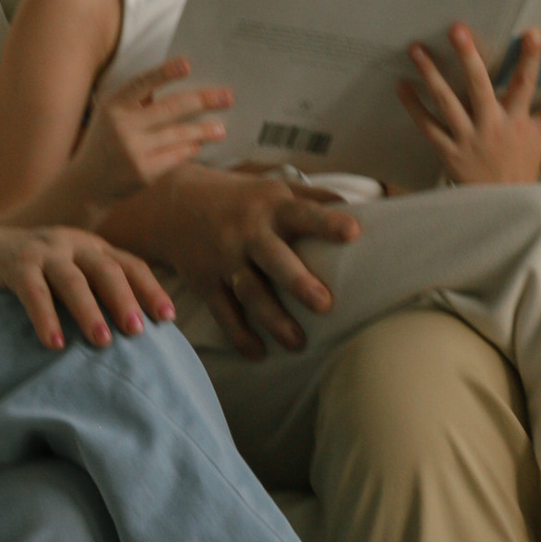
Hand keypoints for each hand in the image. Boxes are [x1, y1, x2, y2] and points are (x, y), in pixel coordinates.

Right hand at [0, 222, 176, 354]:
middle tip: (137, 331)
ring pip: (72, 280)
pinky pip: (32, 292)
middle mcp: (71, 243)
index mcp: (90, 246)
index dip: (150, 289)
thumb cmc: (32, 270)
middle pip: (105, 269)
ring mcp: (42, 252)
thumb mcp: (68, 270)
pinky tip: (54, 343)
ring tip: (102, 342)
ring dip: (89, 311)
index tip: (168, 318)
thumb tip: (134, 329)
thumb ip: (95, 286)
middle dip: (124, 300)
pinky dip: (45, 317)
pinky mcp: (14, 264)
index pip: (129, 264)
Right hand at [74, 58, 232, 205]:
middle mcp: (122, 126)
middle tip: (227, 96)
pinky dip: (190, 148)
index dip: (165, 73)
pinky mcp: (144, 172)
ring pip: (179, 134)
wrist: (86, 185)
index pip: (142, 83)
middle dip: (203, 100)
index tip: (188, 64)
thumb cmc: (105, 143)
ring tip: (221, 128)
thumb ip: (136, 100)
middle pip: (170, 108)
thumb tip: (176, 83)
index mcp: (113, 106)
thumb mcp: (110, 116)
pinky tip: (200, 144)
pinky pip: (176, 155)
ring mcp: (133, 150)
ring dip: (204, 129)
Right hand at [123, 162, 362, 359]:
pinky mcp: (205, 281)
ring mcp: (224, 258)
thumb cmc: (242, 198)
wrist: (174, 203)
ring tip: (298, 343)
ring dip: (273, 320)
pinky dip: (240, 335)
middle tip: (324, 304)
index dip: (327, 222)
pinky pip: (223, 313)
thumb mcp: (274, 188)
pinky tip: (259, 353)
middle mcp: (248, 232)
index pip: (304, 213)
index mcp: (272, 206)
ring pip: (250, 292)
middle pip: (274, 258)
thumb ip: (315, 198)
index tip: (353, 232)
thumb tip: (366, 207)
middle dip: (298, 281)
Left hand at [399, 25, 540, 188]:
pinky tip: (401, 85)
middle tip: (457, 28)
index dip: (530, 59)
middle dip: (468, 57)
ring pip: (447, 102)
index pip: (527, 84)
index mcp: (518, 120)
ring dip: (430, 74)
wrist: (502, 207)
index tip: (532, 33)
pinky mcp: (447, 151)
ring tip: (415, 49)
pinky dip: (414, 107)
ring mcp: (467, 138)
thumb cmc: (522, 166)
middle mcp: (492, 126)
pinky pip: (427, 126)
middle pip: (480, 87)